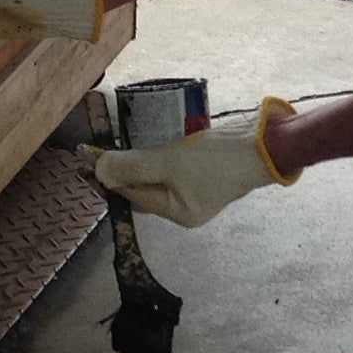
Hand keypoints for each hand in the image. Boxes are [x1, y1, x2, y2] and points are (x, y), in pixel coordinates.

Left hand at [94, 97, 299, 226]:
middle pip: (146, 186)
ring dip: (143, 159)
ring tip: (124, 140)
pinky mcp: (209, 170)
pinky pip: (176, 166)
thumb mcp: (168, 163)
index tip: (88, 157)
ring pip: (160, 175)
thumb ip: (132, 166)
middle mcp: (188, 206)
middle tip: (101, 148)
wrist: (264, 146)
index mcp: (178, 213)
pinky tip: (155, 138)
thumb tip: (98, 170)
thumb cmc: (215, 160)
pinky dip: (162, 155)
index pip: (134, 194)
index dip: (110, 175)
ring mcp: (200, 189)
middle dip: (125, 168)